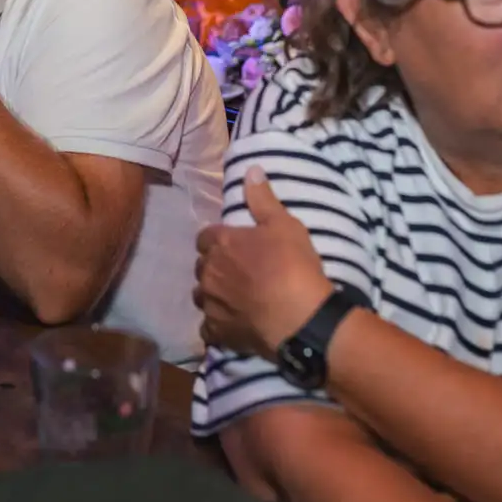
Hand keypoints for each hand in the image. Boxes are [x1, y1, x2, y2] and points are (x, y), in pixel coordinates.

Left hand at [195, 166, 332, 359]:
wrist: (300, 316)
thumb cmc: (293, 265)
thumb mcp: (284, 224)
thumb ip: (263, 198)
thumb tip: (250, 169)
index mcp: (221, 244)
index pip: (205, 237)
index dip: (218, 240)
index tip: (233, 245)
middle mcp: (208, 273)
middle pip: (202, 267)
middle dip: (214, 267)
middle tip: (238, 272)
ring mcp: (210, 304)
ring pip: (201, 296)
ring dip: (213, 295)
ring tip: (233, 299)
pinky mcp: (218, 332)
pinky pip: (207, 328)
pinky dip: (216, 326)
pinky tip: (230, 325)